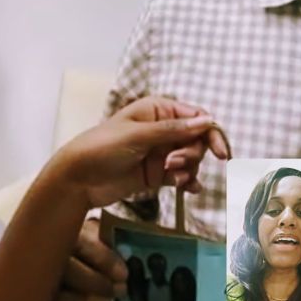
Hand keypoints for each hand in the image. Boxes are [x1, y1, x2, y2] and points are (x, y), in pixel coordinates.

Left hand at [48, 96, 228, 300]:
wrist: (79, 179)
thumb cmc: (103, 147)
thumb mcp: (138, 136)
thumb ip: (173, 131)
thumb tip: (207, 122)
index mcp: (157, 110)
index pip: (195, 117)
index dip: (211, 132)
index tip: (221, 153)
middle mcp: (162, 129)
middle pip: (196, 139)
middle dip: (192, 154)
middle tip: (174, 164)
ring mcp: (160, 152)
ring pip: (191, 159)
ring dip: (188, 169)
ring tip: (171, 178)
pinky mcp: (157, 174)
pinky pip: (182, 176)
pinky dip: (188, 182)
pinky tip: (189, 190)